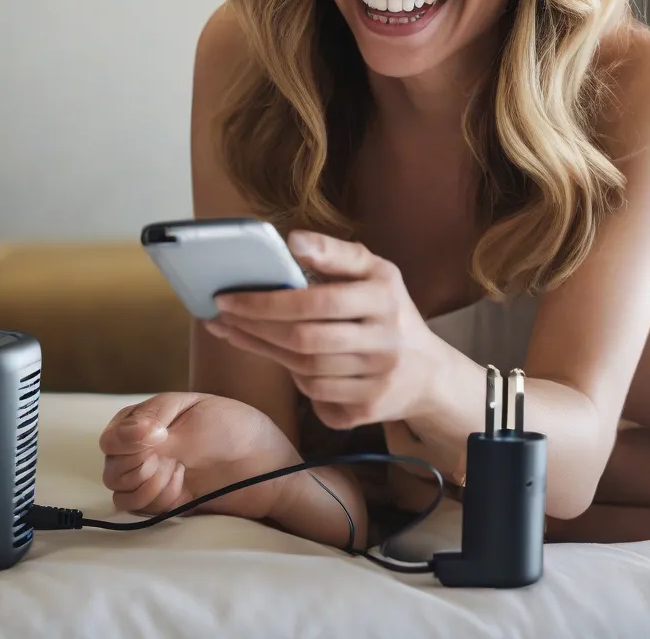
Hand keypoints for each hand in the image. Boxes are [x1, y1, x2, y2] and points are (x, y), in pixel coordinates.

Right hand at [99, 392, 301, 521]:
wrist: (264, 467)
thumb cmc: (234, 429)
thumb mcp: (198, 419)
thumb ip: (159, 431)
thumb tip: (126, 436)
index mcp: (147, 417)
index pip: (112, 436)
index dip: (127, 441)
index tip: (158, 439)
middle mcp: (142, 446)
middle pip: (112, 465)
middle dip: (140, 466)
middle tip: (173, 459)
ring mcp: (151, 474)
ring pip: (119, 489)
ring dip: (148, 484)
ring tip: (180, 472)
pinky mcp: (161, 500)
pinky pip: (136, 509)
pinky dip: (156, 500)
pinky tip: (181, 488)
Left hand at [206, 231, 441, 429]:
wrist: (427, 372)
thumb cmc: (388, 308)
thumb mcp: (373, 270)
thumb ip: (334, 253)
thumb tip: (293, 241)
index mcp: (385, 296)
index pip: (316, 301)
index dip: (266, 302)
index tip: (228, 296)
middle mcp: (386, 340)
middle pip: (304, 340)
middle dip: (255, 327)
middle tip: (222, 315)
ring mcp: (379, 379)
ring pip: (305, 371)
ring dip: (264, 350)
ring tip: (236, 332)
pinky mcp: (369, 409)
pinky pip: (316, 397)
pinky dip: (293, 378)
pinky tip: (278, 359)